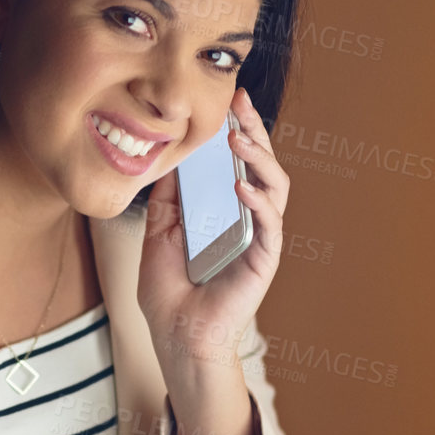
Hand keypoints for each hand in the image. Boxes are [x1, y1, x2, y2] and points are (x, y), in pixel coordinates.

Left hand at [137, 84, 289, 368]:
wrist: (175, 335)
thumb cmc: (169, 292)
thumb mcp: (158, 233)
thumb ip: (167, 198)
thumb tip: (168, 158)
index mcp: (225, 209)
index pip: (238, 160)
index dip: (238, 129)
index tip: (229, 100)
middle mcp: (248, 218)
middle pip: (263, 163)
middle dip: (255, 130)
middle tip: (242, 103)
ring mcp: (260, 237)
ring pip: (275, 187)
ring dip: (260, 159)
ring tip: (239, 139)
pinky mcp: (264, 259)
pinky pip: (269, 225)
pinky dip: (258, 202)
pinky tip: (241, 187)